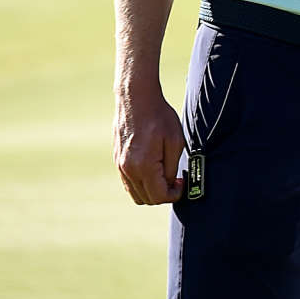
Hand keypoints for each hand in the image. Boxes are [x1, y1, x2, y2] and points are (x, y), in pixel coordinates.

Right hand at [115, 86, 184, 204]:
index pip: (158, 196)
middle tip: (176, 182)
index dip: (174, 195)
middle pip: (145, 199)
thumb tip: (170, 184)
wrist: (136, 99)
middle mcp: (128, 169)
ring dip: (151, 191)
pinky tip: (153, 170)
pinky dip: (141, 183)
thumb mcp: (176, 142)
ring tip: (165, 176)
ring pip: (135, 193)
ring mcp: (119, 165)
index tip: (183, 184)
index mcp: (143, 166)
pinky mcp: (117, 160)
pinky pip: (128, 182)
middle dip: (163, 195)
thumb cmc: (159, 117)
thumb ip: (172, 168)